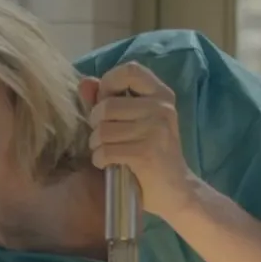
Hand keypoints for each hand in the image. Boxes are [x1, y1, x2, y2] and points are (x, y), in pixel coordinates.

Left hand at [78, 61, 199, 217]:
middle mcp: (162, 108)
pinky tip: (110, 163)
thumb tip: (84, 82)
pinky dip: (100, 160)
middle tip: (105, 137)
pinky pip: (105, 150)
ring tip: (109, 151)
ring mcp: (156, 130)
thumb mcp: (134, 121)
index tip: (106, 103)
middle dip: (96, 124)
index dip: (109, 84)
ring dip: (96, 145)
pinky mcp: (146, 153)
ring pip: (102, 130)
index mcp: (162, 94)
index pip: (129, 70)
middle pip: (106, 105)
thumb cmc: (151, 153)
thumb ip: (107, 99)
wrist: (176, 191)